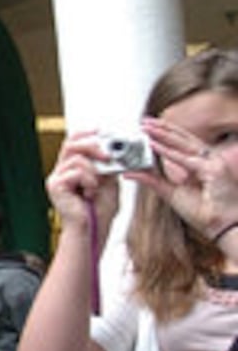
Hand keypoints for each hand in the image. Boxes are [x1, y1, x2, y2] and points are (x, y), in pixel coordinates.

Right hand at [45, 131, 120, 234]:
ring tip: (97, 186)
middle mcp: (62, 171)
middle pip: (72, 143)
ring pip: (75, 157)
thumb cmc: (100, 211)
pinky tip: (90, 192)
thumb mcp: (110, 183)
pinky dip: (88, 180)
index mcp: (73, 168)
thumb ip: (108, 166)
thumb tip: (113, 149)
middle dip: (93, 145)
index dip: (87, 133)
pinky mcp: (55, 186)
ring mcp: (56, 178)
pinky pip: (74, 172)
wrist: (93, 231)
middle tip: (108, 155)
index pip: (74, 142)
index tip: (102, 131)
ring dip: (93, 170)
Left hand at [135, 118, 237, 239]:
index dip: (164, 133)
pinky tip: (154, 145)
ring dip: (164, 135)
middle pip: (183, 139)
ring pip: (184, 144)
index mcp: (200, 164)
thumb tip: (129, 172)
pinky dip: (169, 152)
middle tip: (143, 122)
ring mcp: (213, 164)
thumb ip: (151, 180)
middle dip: (162, 129)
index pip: (181, 143)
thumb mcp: (170, 193)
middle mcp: (208, 161)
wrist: (221, 228)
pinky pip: (187, 159)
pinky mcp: (214, 170)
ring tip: (147, 128)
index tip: (146, 127)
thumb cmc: (204, 212)